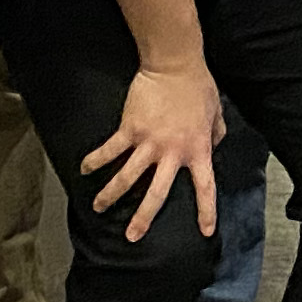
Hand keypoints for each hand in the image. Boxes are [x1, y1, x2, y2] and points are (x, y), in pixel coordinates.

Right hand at [83, 63, 223, 238]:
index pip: (205, 187)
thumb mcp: (215, 112)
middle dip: (143, 218)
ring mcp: (149, 142)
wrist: (174, 64)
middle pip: (157, 194)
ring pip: (127, 178)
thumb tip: (215, 144)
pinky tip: (85, 169)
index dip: (206, 211)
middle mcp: (172, 153)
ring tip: (99, 207)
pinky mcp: (130, 129)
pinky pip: (110, 150)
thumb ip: (216, 133)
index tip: (205, 232)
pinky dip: (95, 160)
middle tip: (132, 237)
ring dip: (111, 195)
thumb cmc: (197, 86)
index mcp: (197, 150)